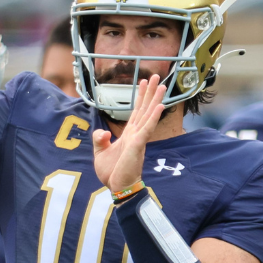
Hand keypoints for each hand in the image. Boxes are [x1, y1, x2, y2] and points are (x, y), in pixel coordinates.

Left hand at [92, 75, 166, 193]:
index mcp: (129, 134)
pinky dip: (153, 117)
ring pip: (149, 115)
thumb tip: (103, 132)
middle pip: (145, 109)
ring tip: (163, 85)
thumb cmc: (111, 172)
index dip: (140, 97)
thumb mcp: (99, 152)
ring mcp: (139, 139)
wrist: (117, 187)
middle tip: (157, 76)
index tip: (143, 82)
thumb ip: (99, 139)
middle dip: (151, 92)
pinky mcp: (138, 145)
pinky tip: (160, 106)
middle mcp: (136, 134)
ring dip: (156, 99)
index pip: (136, 111)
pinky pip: (147, 128)